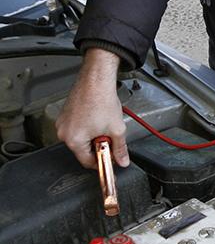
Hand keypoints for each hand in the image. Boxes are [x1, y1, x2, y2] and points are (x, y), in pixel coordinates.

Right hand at [56, 48, 129, 168]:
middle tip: (111, 138)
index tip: (111, 160)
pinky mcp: (65, 115)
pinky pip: (77, 128)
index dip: (102, 162)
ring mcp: (63, 123)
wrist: (96, 80)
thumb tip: (122, 161)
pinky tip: (98, 119)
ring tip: (105, 125)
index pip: (87, 162)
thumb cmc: (102, 101)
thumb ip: (120, 149)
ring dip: (94, 137)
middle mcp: (63, 132)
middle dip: (99, 147)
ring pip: (80, 139)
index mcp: (73, 140)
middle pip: (83, 150)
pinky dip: (88, 128)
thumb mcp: (116, 130)